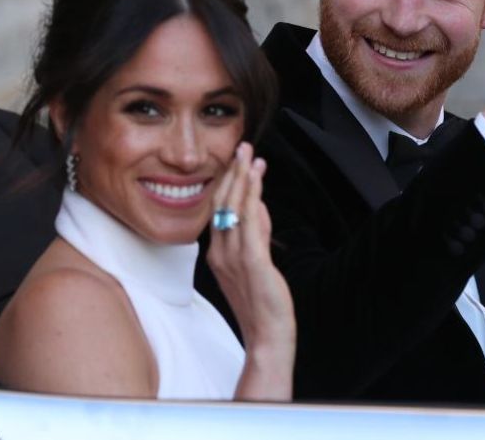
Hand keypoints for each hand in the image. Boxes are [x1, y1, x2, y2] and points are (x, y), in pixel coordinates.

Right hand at [207, 142, 294, 399]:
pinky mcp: (252, 262)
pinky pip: (250, 223)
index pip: (219, 210)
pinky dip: (252, 197)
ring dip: (243, 178)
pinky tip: (257, 179)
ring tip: (249, 155)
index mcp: (217, 253)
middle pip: (222, 204)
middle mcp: (220, 252)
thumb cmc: (262, 303)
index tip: (237, 161)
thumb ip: (256, 234)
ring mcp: (233, 257)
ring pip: (234, 208)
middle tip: (242, 147)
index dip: (227, 183)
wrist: (267, 336)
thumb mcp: (255, 263)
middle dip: (233, 173)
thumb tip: (259, 206)